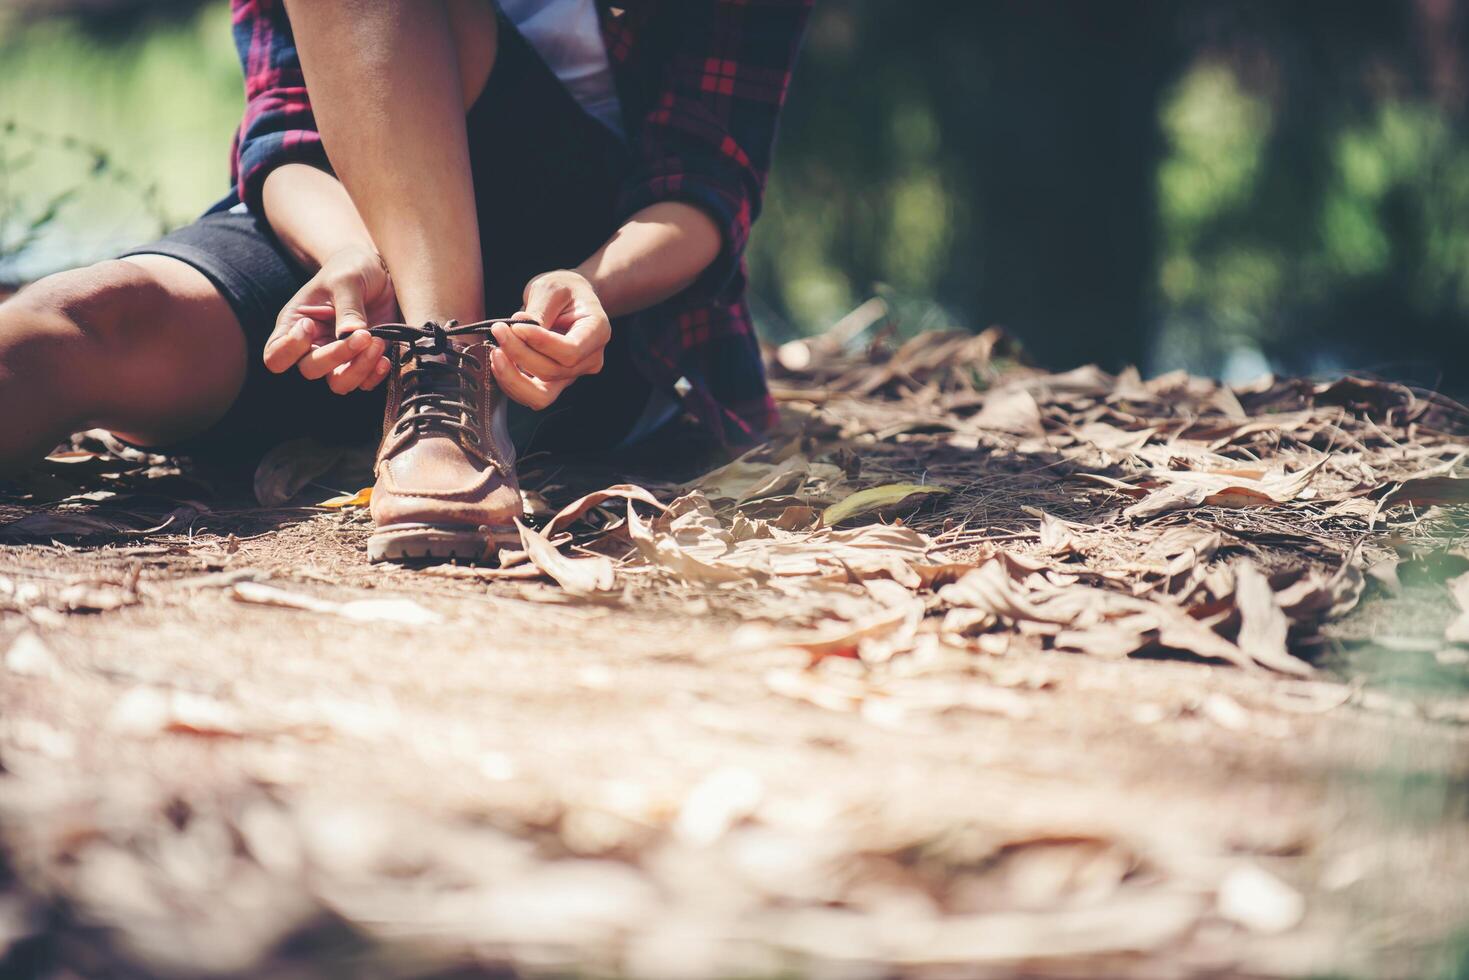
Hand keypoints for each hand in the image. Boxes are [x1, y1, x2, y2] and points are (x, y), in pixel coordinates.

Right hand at [263, 244, 397, 393]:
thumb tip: (351, 335)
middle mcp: (313, 346)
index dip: (290, 349)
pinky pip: (364, 384)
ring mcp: (339, 357)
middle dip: (337, 356)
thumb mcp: (346, 279)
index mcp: (296, 324)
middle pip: (310, 370)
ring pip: (339, 384)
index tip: (310, 325)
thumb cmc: (351, 268)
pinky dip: (375, 376)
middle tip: (364, 334)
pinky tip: (385, 357)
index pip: (276, 355)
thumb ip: (347, 306)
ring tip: (378, 342)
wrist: (377, 272)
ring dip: (359, 369)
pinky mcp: (363, 361)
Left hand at [489, 270, 610, 409]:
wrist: (570, 298)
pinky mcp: (554, 382)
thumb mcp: (552, 287)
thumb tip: (516, 330)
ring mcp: (573, 375)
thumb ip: (538, 310)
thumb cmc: (565, 289)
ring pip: (541, 394)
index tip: (515, 326)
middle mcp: (589, 360)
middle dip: (519, 355)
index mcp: (597, 332)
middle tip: (498, 330)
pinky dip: (510, 381)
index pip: (571, 351)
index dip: (540, 343)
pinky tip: (499, 359)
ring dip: (511, 376)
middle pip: (552, 372)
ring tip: (495, 350)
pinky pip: (531, 394)